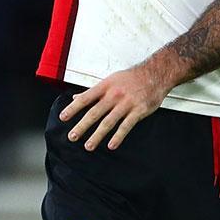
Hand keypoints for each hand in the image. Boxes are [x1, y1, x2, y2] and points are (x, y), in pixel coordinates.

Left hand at [60, 58, 176, 150]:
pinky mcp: (138, 111)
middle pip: (95, 112)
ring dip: (97, 135)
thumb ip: (93, 91)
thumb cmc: (132, 77)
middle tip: (72, 136)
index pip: (85, 98)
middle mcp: (114, 95)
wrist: (156, 73)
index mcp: (105, 86)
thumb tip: (76, 97)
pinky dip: (118, 137)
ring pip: (109, 122)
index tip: (63, 117)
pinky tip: (111, 145)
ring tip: (88, 145)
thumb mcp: (110, 80)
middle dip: (82, 126)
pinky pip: (126, 126)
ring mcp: (127, 103)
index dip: (73, 108)